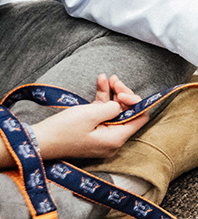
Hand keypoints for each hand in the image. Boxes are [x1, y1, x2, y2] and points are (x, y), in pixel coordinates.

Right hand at [33, 78, 150, 160]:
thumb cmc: (63, 130)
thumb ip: (113, 108)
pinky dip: (101, 98)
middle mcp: (112, 139)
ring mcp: (102, 135)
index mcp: (116, 139)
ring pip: (114, 110)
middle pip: (127, 112)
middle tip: (115, 80)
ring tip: (107, 77)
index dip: (135, 103)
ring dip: (112, 93)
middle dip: (122, 94)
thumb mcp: (92, 114)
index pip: (140, 119)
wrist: (37, 141)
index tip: (122, 93)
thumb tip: (122, 105)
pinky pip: (102, 113)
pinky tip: (100, 81)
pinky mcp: (91, 130)